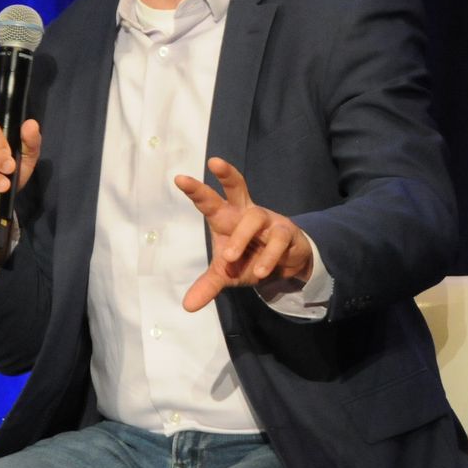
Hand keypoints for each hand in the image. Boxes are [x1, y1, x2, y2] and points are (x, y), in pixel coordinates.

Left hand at [176, 158, 315, 312]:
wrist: (285, 266)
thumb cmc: (249, 259)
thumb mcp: (227, 274)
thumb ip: (208, 285)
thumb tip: (187, 306)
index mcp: (227, 218)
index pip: (209, 201)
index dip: (196, 190)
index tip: (179, 178)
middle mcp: (246, 213)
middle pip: (237, 187)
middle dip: (227, 174)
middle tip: (214, 162)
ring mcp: (268, 220)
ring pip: (254, 218)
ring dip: (240, 237)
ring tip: (228, 259)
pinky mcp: (287, 233)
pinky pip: (278, 240)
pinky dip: (267, 257)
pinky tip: (259, 271)